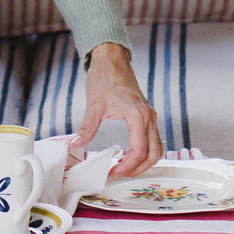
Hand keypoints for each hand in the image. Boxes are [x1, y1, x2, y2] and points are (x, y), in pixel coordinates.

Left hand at [71, 42, 162, 176]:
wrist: (112, 59)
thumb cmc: (106, 76)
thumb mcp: (94, 105)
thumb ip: (87, 127)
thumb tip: (76, 144)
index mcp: (137, 115)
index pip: (139, 150)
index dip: (127, 166)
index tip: (114, 171)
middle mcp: (148, 116)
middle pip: (153, 154)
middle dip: (138, 169)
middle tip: (119, 174)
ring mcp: (150, 115)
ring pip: (157, 148)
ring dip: (144, 162)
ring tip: (125, 168)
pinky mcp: (147, 115)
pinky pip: (154, 139)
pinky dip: (146, 152)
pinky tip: (130, 155)